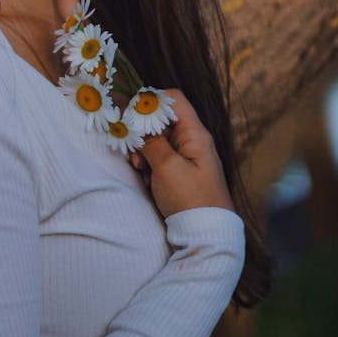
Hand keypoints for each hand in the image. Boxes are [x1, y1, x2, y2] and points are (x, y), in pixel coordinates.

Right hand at [131, 90, 234, 217]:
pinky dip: (149, 165)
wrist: (206, 237)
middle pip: (161, 120)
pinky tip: (146, 179)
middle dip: (143, 132)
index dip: (150, 102)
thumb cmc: (191, 200)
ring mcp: (186, 158)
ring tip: (140, 168)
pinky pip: (159, 158)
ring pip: (157, 141)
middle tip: (134, 152)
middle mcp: (192, 141)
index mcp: (195, 134)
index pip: (173, 99)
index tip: (131, 116)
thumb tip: (136, 119)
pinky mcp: (179, 173)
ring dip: (143, 151)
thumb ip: (151, 140)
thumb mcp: (167, 167)